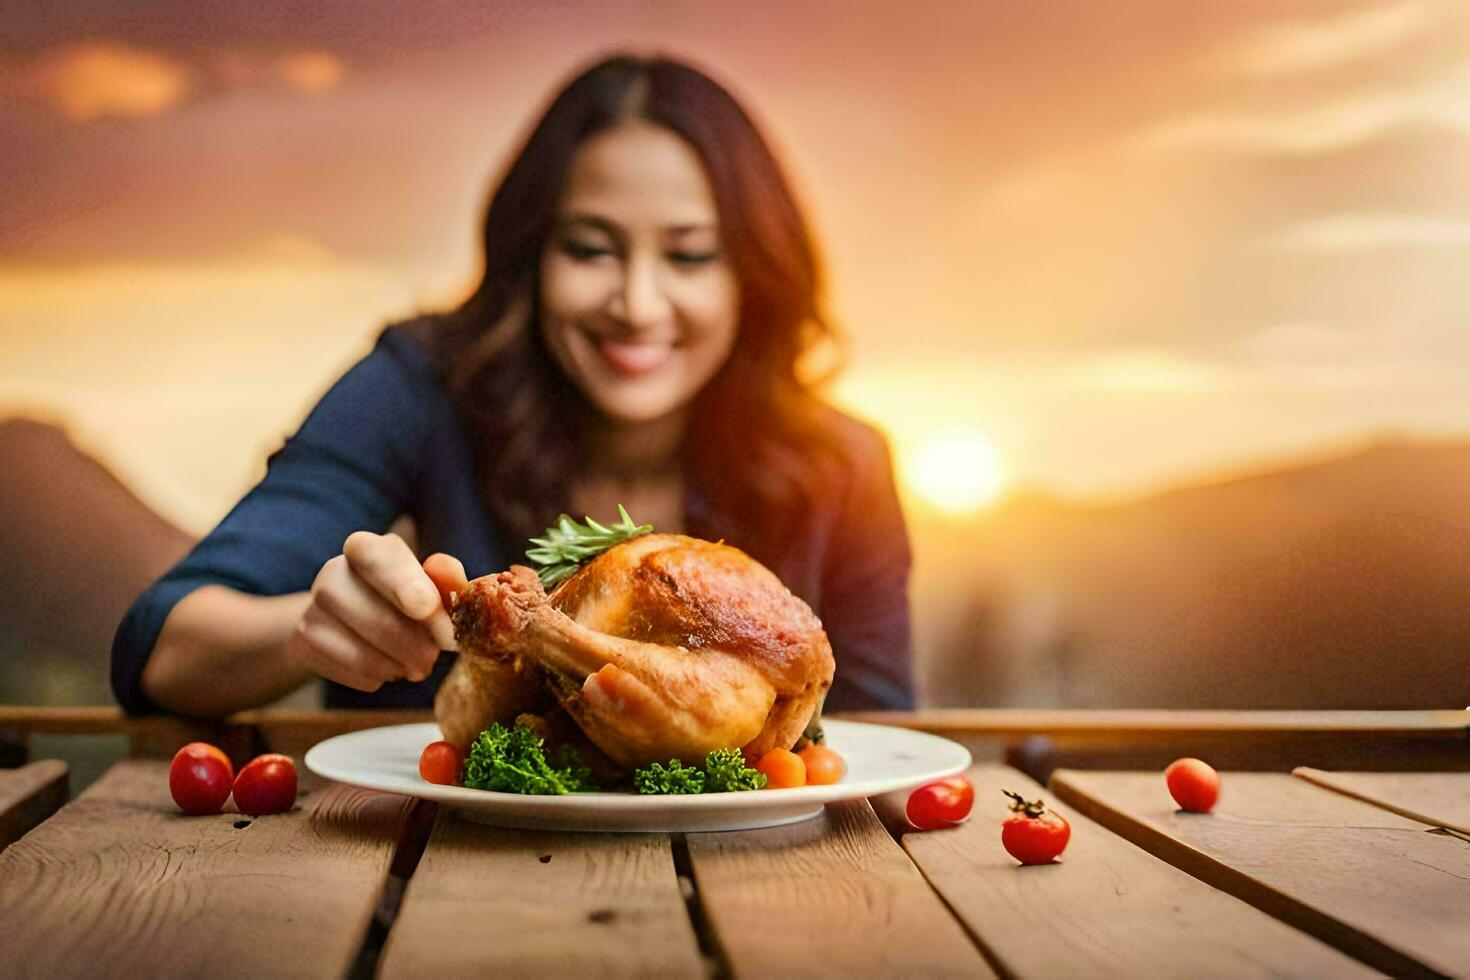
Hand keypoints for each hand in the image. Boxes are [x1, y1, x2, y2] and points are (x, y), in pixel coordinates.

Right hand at [287, 531, 468, 691]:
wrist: (345, 621)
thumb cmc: (401, 599)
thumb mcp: (428, 584)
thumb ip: (447, 582)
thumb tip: (452, 576)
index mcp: (366, 548)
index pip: (379, 559)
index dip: (406, 585)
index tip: (428, 609)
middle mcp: (333, 572)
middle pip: (380, 620)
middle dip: (417, 647)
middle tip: (432, 657)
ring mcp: (313, 608)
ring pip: (366, 655)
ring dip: (401, 666)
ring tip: (412, 663)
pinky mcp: (305, 643)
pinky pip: (355, 673)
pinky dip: (380, 677)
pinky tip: (385, 666)